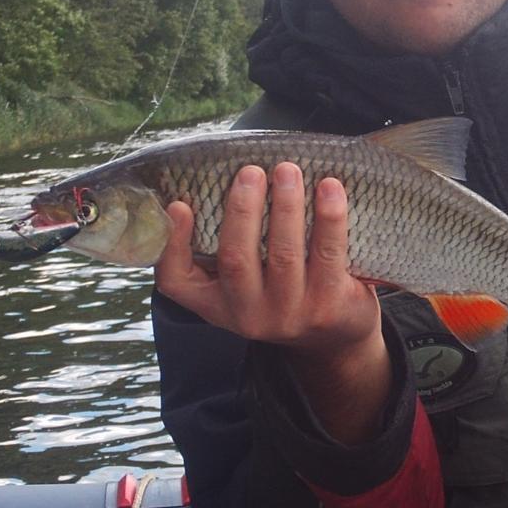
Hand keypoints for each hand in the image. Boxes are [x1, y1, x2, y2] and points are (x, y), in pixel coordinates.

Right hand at [155, 162, 387, 442]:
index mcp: (218, 304)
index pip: (177, 282)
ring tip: (288, 170)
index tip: (179, 204)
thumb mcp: (241, 284)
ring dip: (286, 207)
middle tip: (251, 171)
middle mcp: (250, 315)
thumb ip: (218, 250)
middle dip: (243, 210)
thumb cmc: (280, 294)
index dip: (173, 244)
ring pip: (284, 255)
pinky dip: (329, 219)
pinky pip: (327, 255)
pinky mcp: (330, 306)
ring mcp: (291, 314)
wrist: (334, 337)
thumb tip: (188, 199)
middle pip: (237, 259)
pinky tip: (330, 188)